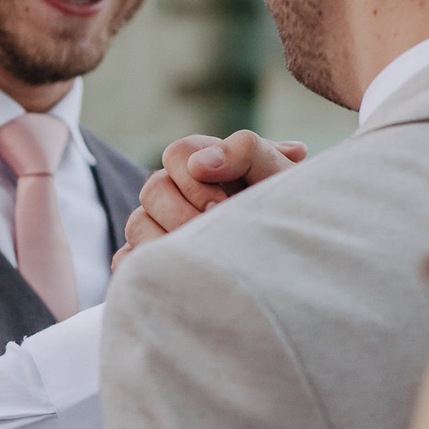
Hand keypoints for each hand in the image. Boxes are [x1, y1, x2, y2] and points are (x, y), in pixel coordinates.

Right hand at [112, 130, 306, 268]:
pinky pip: (128, 260)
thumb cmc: (291, 212)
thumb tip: (201, 164)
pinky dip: (140, 267)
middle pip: (151, 189)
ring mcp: (164, 226)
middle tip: (212, 235)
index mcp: (207, 163)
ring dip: (162, 243)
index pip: (178, 153)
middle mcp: (180, 192)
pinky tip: (168, 278)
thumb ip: (248, 151)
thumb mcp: (280, 175)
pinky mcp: (157, 259)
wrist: (300, 262)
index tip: (222, 206)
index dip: (193, 179)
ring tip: (196, 262)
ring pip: (137, 225)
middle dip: (180, 214)